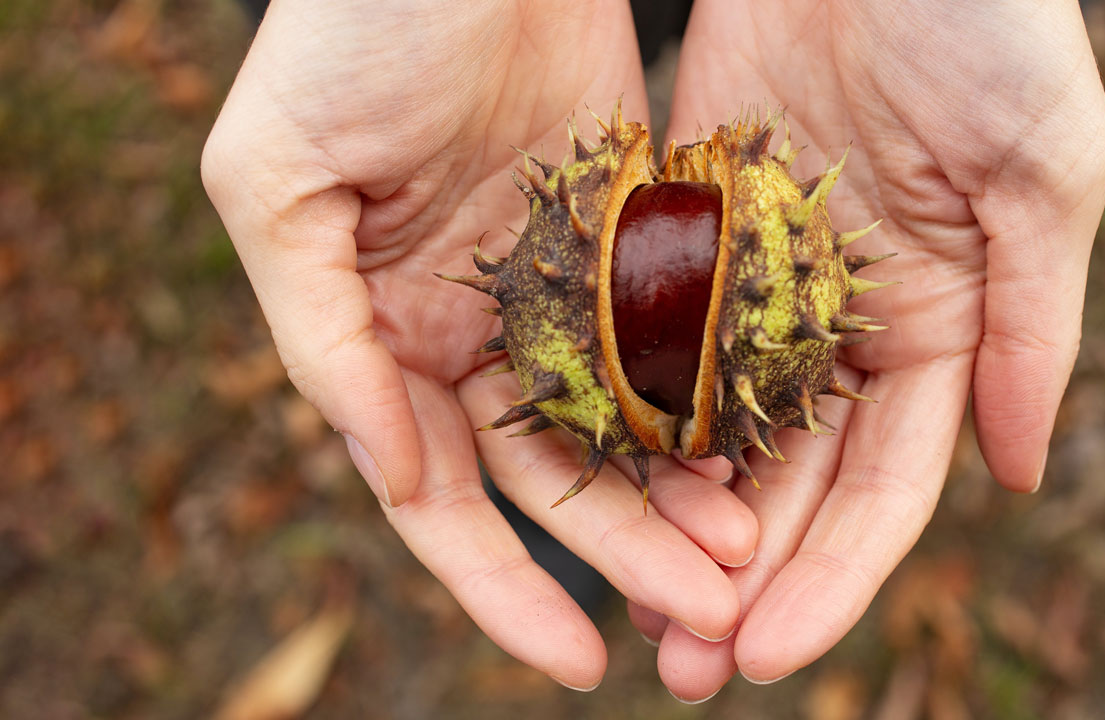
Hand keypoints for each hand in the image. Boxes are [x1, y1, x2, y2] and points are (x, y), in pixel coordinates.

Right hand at [201, 0, 755, 690]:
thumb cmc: (345, 34)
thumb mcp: (279, 182)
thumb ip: (323, 335)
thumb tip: (391, 476)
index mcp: (384, 336)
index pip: (441, 495)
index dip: (501, 586)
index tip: (572, 663)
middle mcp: (475, 328)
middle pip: (552, 474)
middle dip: (624, 551)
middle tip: (706, 613)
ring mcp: (558, 284)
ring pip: (627, 418)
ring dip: (680, 492)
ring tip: (749, 551)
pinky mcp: (631, 228)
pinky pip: (675, 331)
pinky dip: (710, 393)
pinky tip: (762, 445)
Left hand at [635, 0, 1104, 699]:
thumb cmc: (987, 21)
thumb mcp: (1043, 170)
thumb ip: (1034, 327)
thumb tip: (1022, 478)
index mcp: (940, 328)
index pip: (885, 487)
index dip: (835, 577)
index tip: (773, 651)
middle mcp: (842, 324)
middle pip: (789, 482)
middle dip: (741, 580)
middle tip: (687, 668)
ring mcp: (756, 283)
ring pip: (711, 428)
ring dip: (673, 522)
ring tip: (626, 609)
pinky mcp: (684, 229)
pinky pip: (649, 336)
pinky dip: (624, 411)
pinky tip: (586, 480)